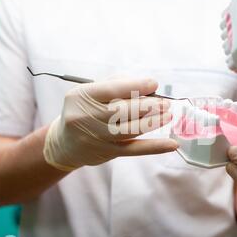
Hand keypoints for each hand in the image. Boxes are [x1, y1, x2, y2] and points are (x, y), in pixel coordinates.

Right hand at [44, 78, 177, 170]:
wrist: (65, 143)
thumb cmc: (83, 111)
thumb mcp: (89, 93)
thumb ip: (115, 85)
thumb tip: (147, 86)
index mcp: (80, 97)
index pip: (111, 90)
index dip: (135, 86)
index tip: (154, 84)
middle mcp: (86, 118)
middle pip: (122, 111)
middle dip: (148, 105)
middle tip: (165, 102)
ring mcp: (97, 137)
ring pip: (130, 129)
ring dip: (153, 122)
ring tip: (168, 115)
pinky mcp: (108, 153)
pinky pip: (135, 150)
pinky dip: (155, 147)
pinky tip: (171, 144)